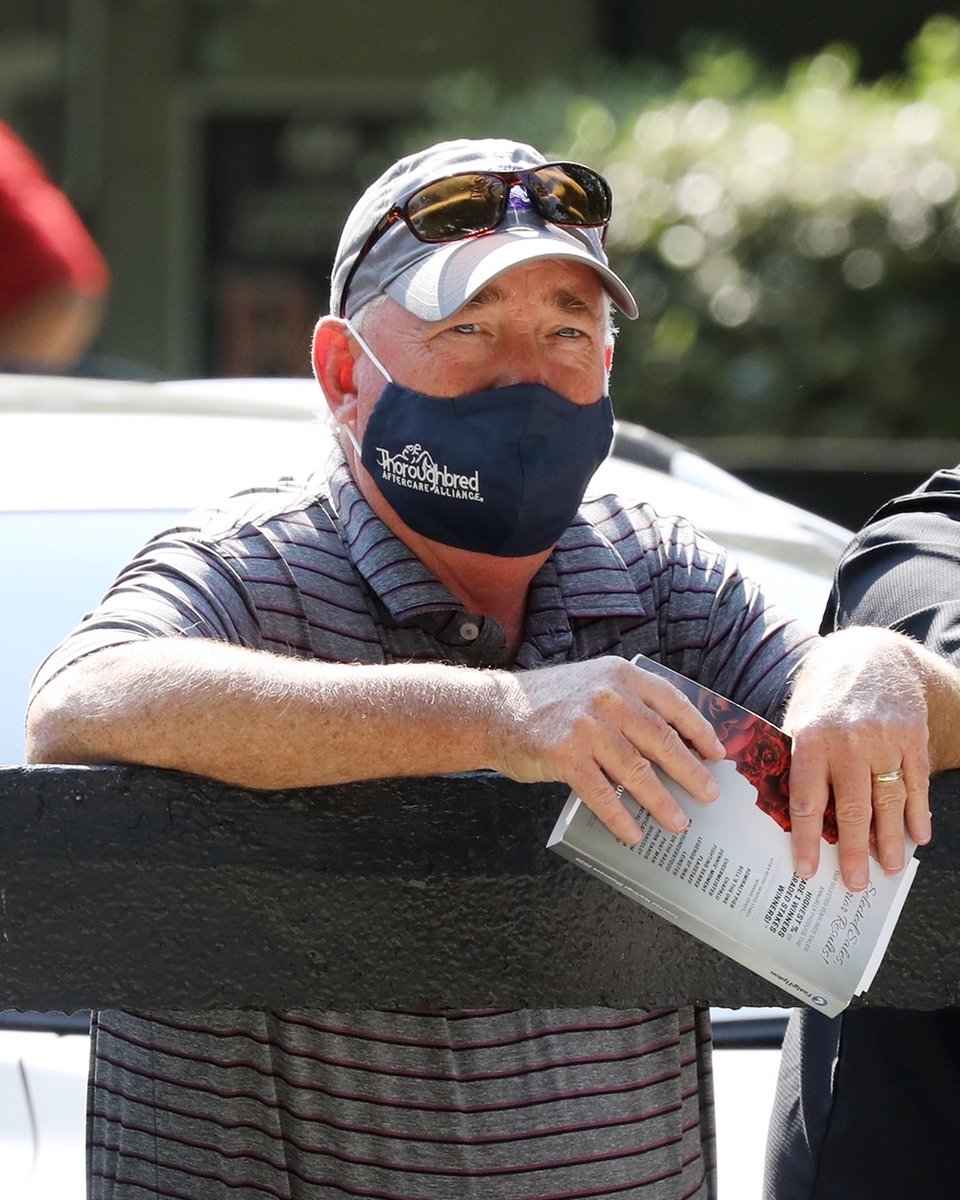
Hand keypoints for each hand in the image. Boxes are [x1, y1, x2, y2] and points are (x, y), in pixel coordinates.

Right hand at [488, 657, 725, 843]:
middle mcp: (608, 696)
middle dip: (690, 771)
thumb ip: (627, 704)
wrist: (493, 710)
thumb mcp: (592, 685)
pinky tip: (633, 832)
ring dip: (661, 801)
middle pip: (661, 739)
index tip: (716, 753)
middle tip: (709, 794)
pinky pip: (601, 792)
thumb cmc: (548, 703)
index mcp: (620, 676)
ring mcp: (587, 725)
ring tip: (679, 822)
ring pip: (637, 770)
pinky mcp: (565, 754)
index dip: (698, 729)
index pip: (672, 702)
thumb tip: (670, 745)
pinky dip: (620, 816)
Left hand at [782, 628, 931, 889]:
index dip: (807, 839)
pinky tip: (916, 836)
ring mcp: (885, 740)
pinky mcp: (912, 737)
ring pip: (889, 801)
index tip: (807, 870)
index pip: (807, 799)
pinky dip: (918, 813)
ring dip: (890, 839)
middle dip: (853, 851)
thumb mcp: (798, 717)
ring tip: (888, 868)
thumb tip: (787, 809)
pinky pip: (916, 782)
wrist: (869, 653)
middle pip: (853, 807)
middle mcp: (849, 741)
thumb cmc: (824, 692)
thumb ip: (796, 759)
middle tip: (854, 883)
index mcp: (811, 738)